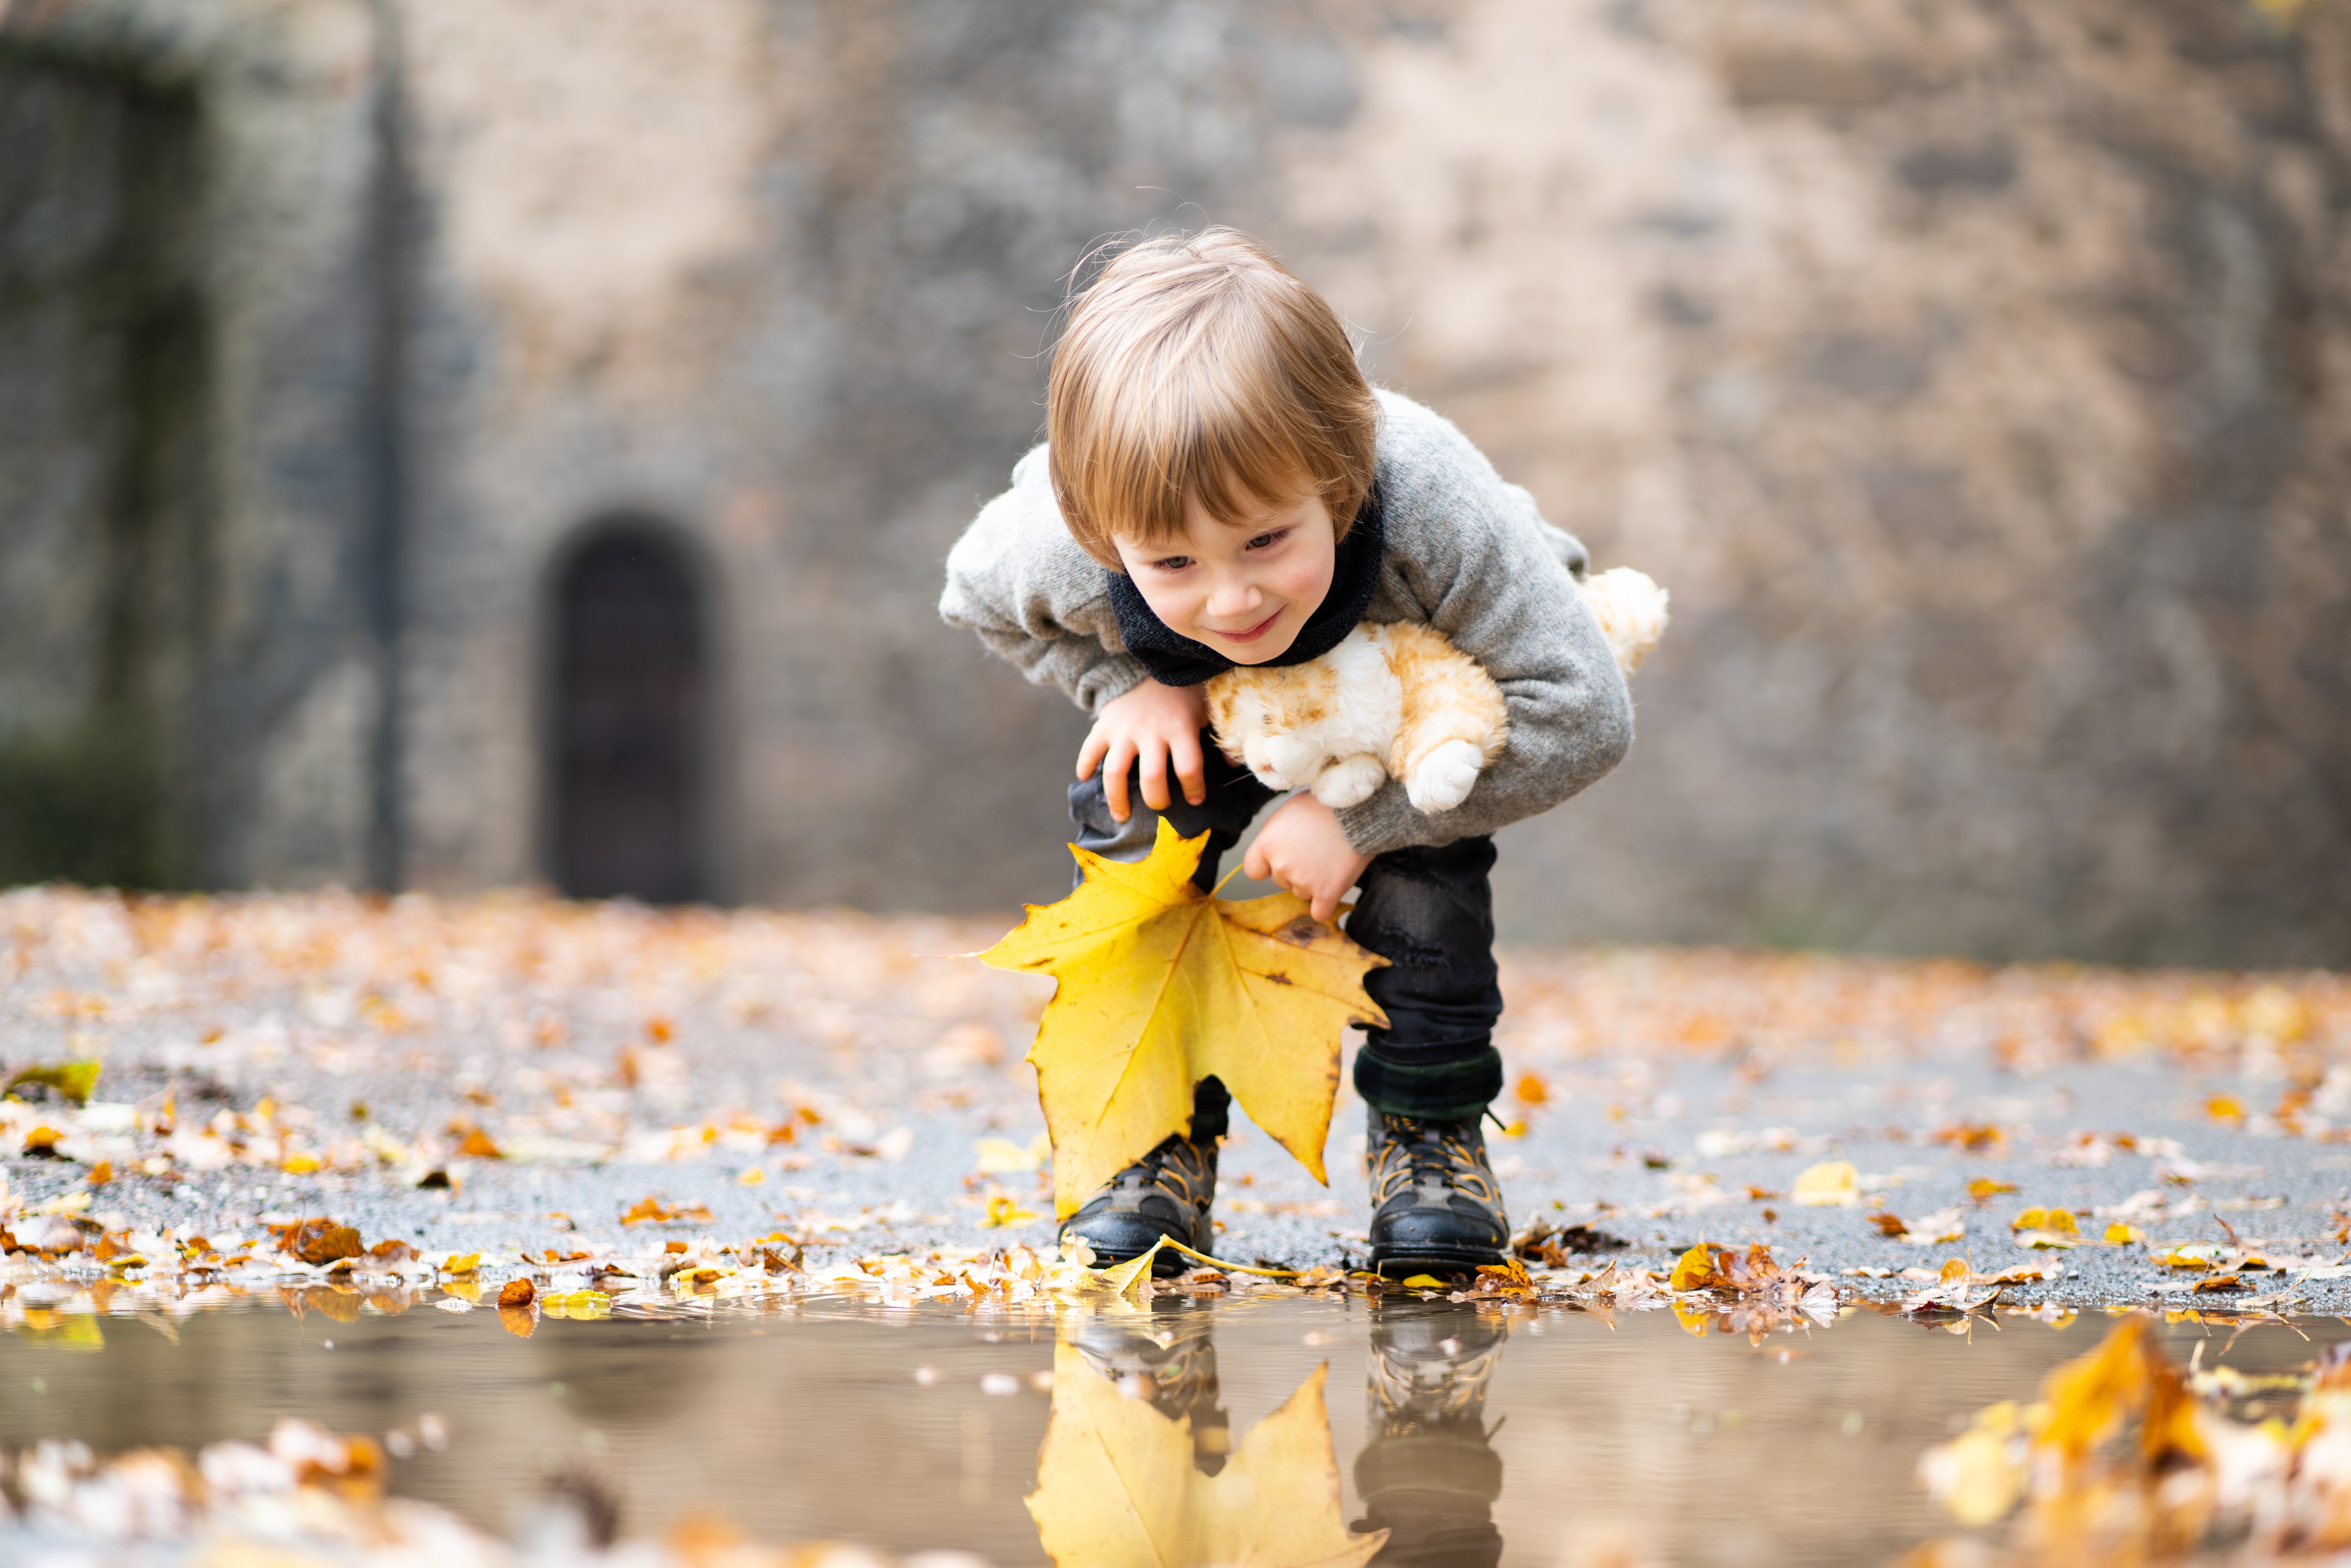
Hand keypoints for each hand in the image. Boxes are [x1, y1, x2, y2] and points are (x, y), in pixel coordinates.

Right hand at [1077, 679, 1209, 822]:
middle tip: (1160, 808)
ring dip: (1117, 800)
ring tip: (1121, 816)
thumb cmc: (1184, 694)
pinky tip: (1086, 781)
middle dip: (1157, 800)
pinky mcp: (1104, 725)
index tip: (1196, 800)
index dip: (1194, 789)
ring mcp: (1124, 730)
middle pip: (1151, 777)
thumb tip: (1234, 766)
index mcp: (1180, 728)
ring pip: (1114, 773)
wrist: (1150, 666)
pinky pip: (1089, 751)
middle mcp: (1150, 731)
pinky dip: (1085, 768)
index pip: (1189, 768)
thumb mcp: (1207, 710)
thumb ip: (1219, 738)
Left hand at [1243, 794, 1373, 924]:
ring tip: (1329, 859)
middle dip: (1295, 870)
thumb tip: (1269, 852)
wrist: (1356, 813)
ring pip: (1301, 894)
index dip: (1267, 866)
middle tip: (1315, 851)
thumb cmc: (1323, 808)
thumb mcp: (1287, 813)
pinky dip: (1324, 904)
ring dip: (1313, 883)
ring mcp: (1304, 882)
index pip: (1253, 870)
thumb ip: (1272, 836)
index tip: (1281, 859)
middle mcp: (1282, 866)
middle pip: (1281, 881)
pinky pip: (1319, 912)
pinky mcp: (1327, 893)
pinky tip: (1332, 887)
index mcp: (1267, 844)